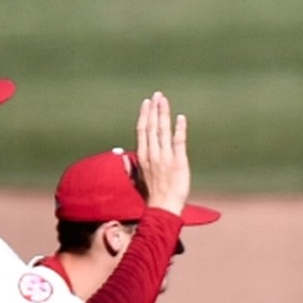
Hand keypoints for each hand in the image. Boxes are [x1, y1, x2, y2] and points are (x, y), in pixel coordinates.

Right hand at [135, 92, 189, 216]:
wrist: (163, 208)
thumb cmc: (151, 195)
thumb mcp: (137, 179)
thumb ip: (130, 166)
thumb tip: (122, 156)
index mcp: (142, 156)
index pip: (142, 130)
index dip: (144, 115)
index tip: (146, 103)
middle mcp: (152, 153)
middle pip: (152, 126)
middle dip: (154, 109)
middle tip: (157, 94)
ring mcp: (165, 157)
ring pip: (163, 130)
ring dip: (164, 114)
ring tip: (164, 100)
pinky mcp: (178, 162)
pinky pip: (179, 142)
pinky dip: (179, 129)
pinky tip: (180, 118)